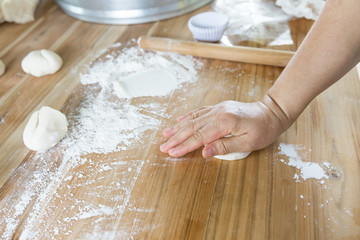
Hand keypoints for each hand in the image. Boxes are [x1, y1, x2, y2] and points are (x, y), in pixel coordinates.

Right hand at [160, 95, 290, 157]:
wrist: (272, 112)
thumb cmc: (263, 130)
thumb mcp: (247, 143)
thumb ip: (224, 146)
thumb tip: (204, 152)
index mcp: (225, 122)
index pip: (200, 137)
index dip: (184, 146)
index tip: (172, 153)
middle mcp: (218, 113)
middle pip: (193, 127)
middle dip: (176, 138)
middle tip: (163, 147)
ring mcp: (218, 108)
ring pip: (193, 119)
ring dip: (178, 127)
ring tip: (165, 134)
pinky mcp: (219, 108)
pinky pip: (200, 111)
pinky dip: (188, 116)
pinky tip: (179, 120)